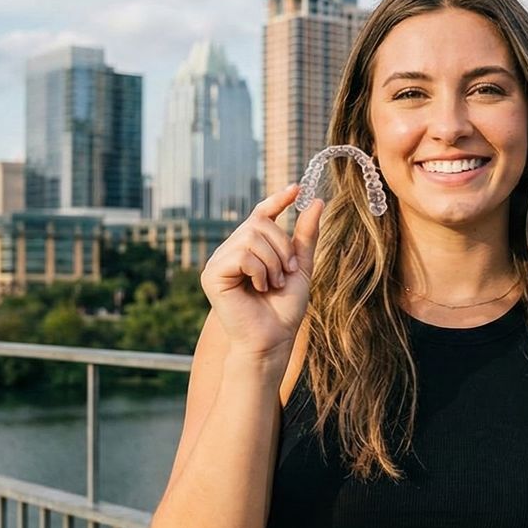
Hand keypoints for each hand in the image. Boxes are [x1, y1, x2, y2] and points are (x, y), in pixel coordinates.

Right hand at [200, 183, 323, 356]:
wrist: (273, 339)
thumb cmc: (284, 309)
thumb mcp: (300, 267)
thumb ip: (305, 236)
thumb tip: (315, 201)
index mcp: (249, 248)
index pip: (261, 214)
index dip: (277, 200)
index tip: (297, 189)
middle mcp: (230, 250)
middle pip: (259, 223)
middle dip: (281, 247)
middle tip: (285, 273)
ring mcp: (218, 261)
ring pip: (251, 237)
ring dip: (272, 262)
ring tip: (271, 284)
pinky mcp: (211, 275)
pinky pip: (242, 255)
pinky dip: (259, 271)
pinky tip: (258, 289)